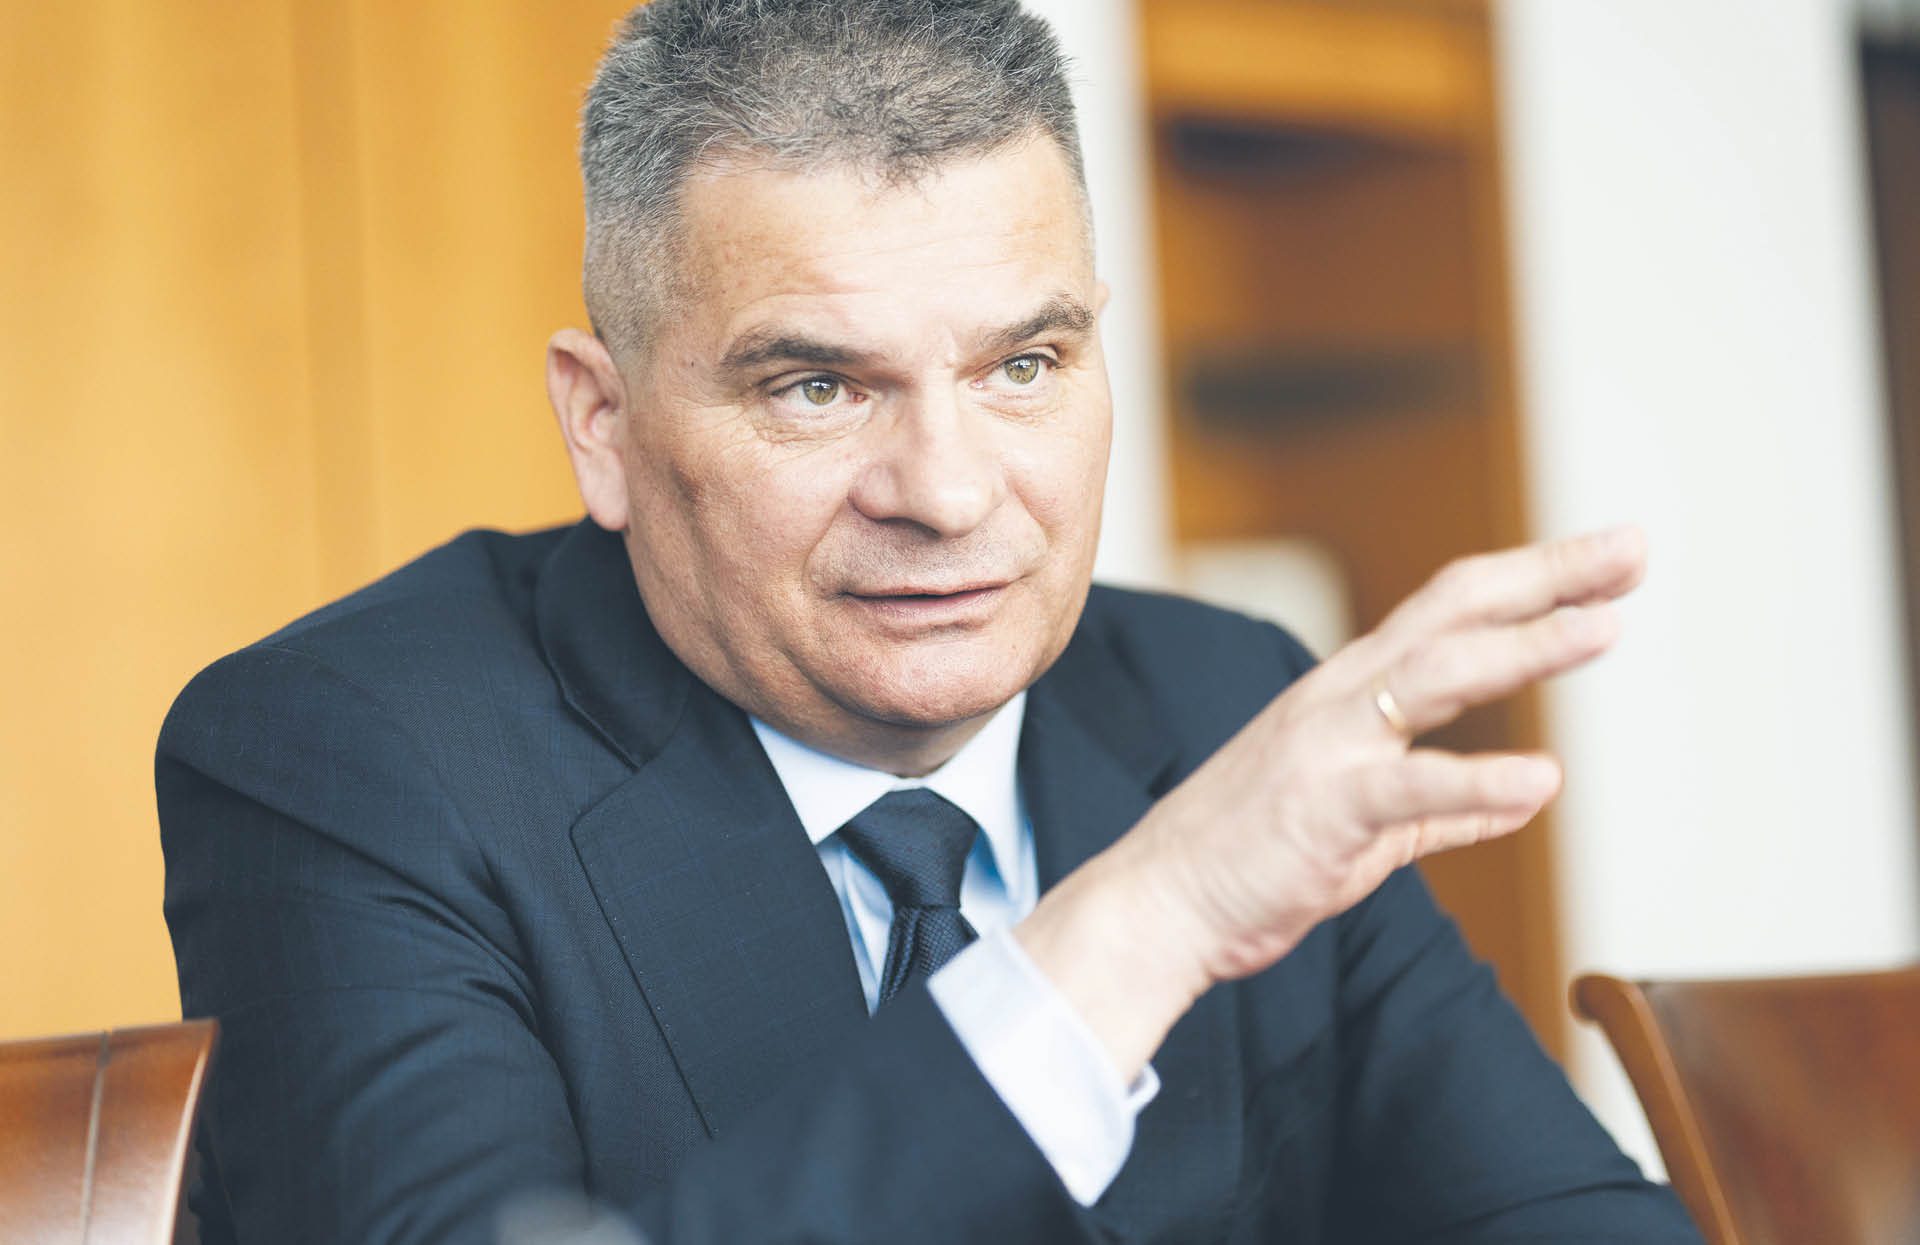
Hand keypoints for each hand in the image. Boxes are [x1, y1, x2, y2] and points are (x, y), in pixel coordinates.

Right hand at [1017, 526, 1646, 1075]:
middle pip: (1454, 612)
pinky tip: (1541, 779)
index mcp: (1351, 693)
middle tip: (1631, 547)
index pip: (1453, 612)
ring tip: (1604, 629)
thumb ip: (1446, 809)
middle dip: (1547, 577)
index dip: (1535, 581)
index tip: (1610, 562)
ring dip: (1524, 647)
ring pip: (1437, 675)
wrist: (1159, 905)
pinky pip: (1410, 789)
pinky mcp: (1324, 809)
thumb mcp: (1367, 826)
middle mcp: (1342, 697)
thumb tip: (1525, 794)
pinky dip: (1477, 782)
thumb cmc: (1254, 859)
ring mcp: (1330, 746)